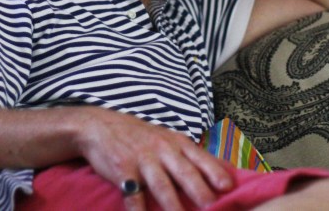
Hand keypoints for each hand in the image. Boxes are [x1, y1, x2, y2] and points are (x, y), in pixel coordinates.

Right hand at [74, 107, 233, 210]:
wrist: (100, 126)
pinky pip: (132, 193)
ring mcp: (142, 159)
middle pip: (183, 171)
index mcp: (175, 142)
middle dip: (199, 190)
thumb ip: (191, 155)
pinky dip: (138, 208)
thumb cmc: (141, 136)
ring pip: (160, 184)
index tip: (228, 187)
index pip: (199, 157)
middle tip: (211, 206)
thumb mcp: (167, 138)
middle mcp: (161, 149)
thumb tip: (225, 172)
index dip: (214, 172)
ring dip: (173, 204)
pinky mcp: (122, 169)